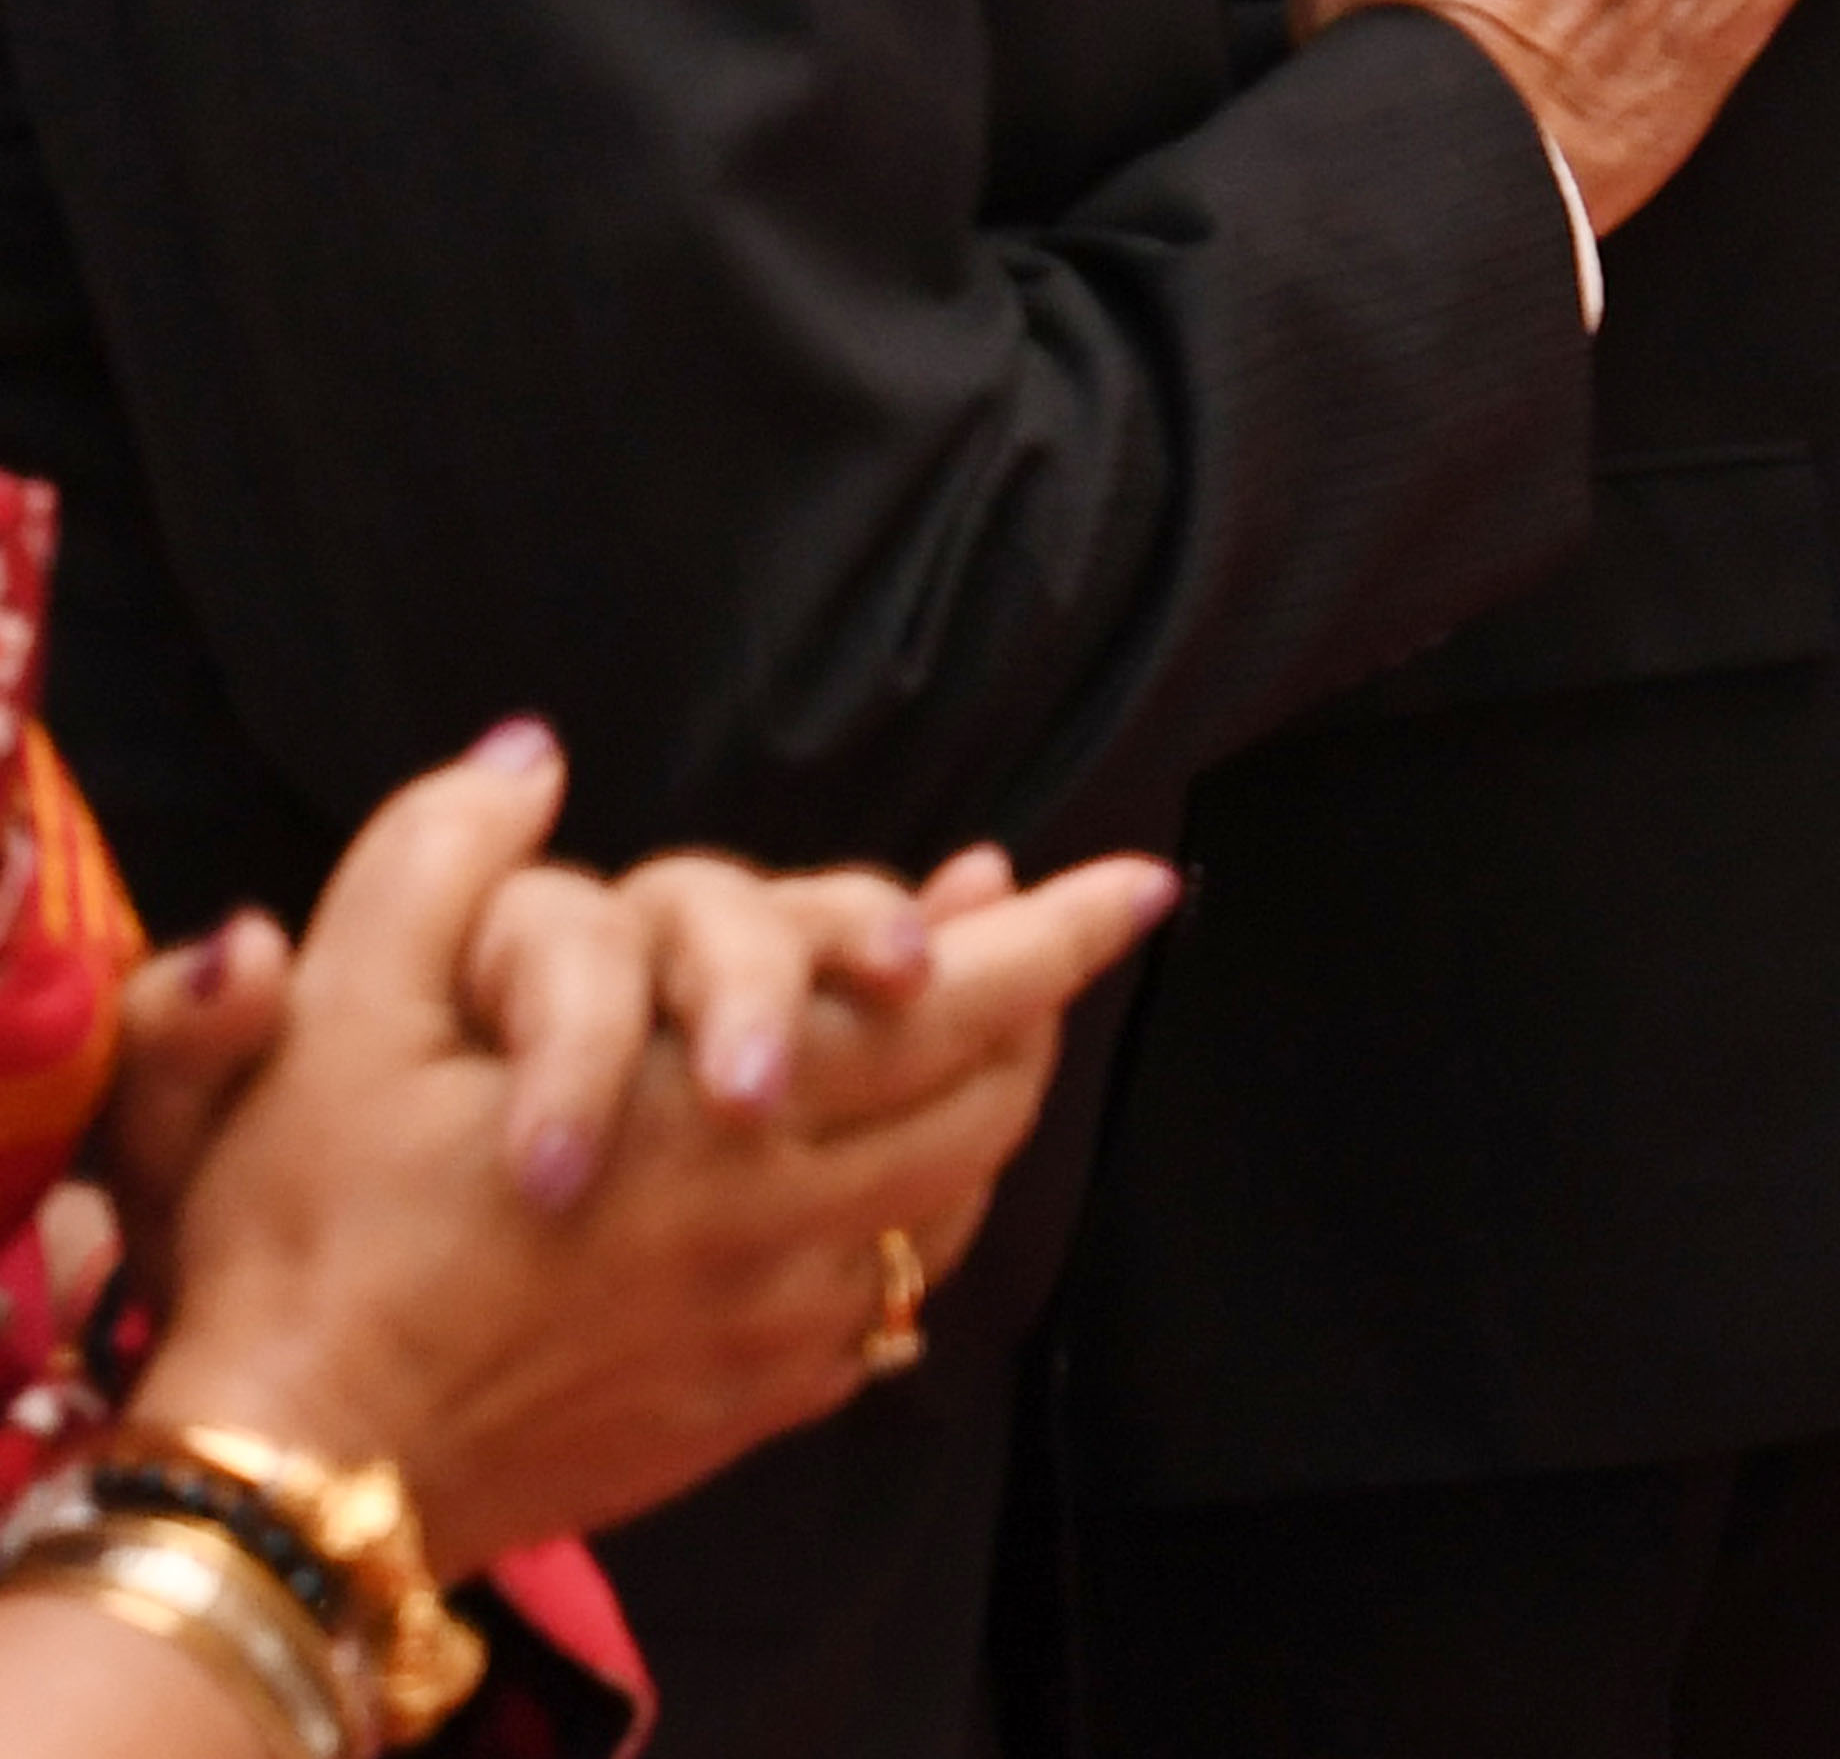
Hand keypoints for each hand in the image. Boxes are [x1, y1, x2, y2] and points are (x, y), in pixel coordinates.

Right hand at [124, 724, 1176, 1559]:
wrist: (286, 1491)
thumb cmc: (310, 1248)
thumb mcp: (334, 1023)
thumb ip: (439, 865)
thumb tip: (529, 759)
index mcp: (707, 1111)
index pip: (940, 1000)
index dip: (1052, 934)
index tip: (1143, 883)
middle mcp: (774, 1220)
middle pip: (980, 1098)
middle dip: (1037, 1008)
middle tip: (1063, 939)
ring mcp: (769, 1327)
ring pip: (948, 1204)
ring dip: (983, 1112)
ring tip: (990, 1044)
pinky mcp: (739, 1408)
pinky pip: (883, 1309)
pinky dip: (913, 1232)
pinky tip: (893, 1194)